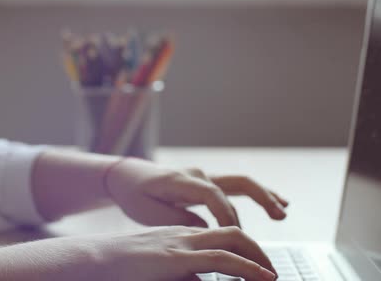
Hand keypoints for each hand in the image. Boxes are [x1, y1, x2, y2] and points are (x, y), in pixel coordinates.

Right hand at [0, 225, 276, 280]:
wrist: (94, 261)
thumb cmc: (122, 267)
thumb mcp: (158, 269)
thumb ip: (182, 274)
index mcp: (180, 237)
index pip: (220, 236)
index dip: (244, 248)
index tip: (257, 266)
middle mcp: (185, 235)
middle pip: (233, 233)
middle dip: (258, 250)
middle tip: (271, 270)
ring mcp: (181, 244)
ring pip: (233, 241)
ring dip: (258, 257)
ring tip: (271, 275)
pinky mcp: (177, 259)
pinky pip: (223, 260)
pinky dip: (248, 269)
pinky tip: (262, 279)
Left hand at [104, 157, 288, 226]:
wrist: (127, 176)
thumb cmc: (134, 194)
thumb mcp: (148, 212)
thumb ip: (178, 219)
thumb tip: (208, 230)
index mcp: (182, 180)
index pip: (213, 195)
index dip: (227, 215)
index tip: (238, 235)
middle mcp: (198, 175)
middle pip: (237, 182)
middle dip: (260, 199)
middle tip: (278, 217)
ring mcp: (204, 176)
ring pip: (241, 182)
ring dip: (264, 196)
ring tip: (283, 212)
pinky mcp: (206, 182)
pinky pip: (236, 186)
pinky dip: (256, 194)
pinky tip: (275, 203)